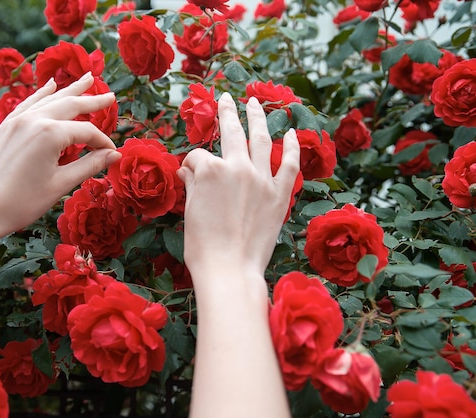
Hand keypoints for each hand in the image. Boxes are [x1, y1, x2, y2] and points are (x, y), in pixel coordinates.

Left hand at [0, 72, 120, 239]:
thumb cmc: (23, 202)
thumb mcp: (61, 184)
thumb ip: (90, 165)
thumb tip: (114, 154)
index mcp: (50, 134)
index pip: (86, 131)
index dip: (102, 142)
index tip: (111, 154)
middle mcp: (33, 120)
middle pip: (70, 105)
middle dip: (92, 100)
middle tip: (112, 96)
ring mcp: (16, 121)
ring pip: (49, 99)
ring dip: (70, 89)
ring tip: (88, 79)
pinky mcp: (5, 127)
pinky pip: (28, 104)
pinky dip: (41, 93)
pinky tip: (51, 84)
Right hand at [178, 93, 299, 284]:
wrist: (230, 270)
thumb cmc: (202, 246)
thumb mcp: (189, 211)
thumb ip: (192, 184)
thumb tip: (188, 170)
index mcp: (209, 170)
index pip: (198, 156)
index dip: (190, 165)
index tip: (189, 175)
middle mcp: (237, 167)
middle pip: (231, 132)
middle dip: (227, 112)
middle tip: (226, 98)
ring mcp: (261, 179)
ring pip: (261, 139)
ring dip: (258, 117)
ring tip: (255, 102)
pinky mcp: (280, 194)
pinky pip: (289, 165)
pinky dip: (291, 148)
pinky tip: (292, 133)